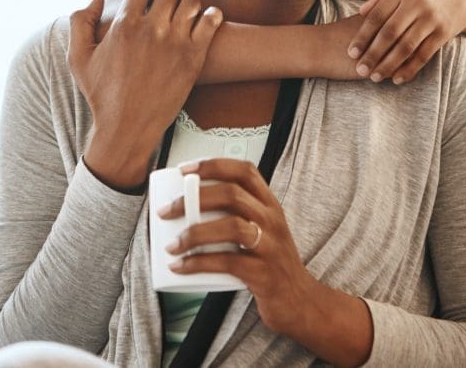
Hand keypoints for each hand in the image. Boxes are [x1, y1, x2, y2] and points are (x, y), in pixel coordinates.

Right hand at [68, 0, 222, 187]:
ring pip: (192, 1)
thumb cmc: (101, 95)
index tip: (147, 1)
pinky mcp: (194, 57)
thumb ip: (80, 22)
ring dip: (189, 4)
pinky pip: (211, 20)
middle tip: (168, 6)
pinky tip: (205, 22)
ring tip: (185, 16)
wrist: (127, 128)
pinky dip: (211, 15)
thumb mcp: (78, 58)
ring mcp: (174, 43)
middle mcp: (150, 30)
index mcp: (124, 25)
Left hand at [158, 158, 318, 335]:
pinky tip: (180, 266)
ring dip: (195, 233)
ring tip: (172, 245)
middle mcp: (272, 220)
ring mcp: (271, 246)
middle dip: (194, 199)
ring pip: (232, 226)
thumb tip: (184, 207)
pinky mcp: (264, 273)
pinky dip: (199, 263)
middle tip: (167, 211)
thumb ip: (234, 215)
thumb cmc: (269, 261)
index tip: (184, 169)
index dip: (213, 165)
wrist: (298, 300)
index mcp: (269, 204)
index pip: (245, 171)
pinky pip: (228, 262)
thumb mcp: (261, 229)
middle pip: (233, 195)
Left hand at [348, 0, 465, 84]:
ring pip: (405, 47)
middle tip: (360, 70)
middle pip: (389, 33)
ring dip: (388, 65)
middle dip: (372, 54)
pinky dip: (409, 69)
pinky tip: (397, 79)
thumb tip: (361, 11)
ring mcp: (432, 17)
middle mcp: (417, 2)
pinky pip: (424, 55)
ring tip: (375, 78)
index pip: (377, 16)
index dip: (362, 36)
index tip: (351, 53)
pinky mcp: (444, 32)